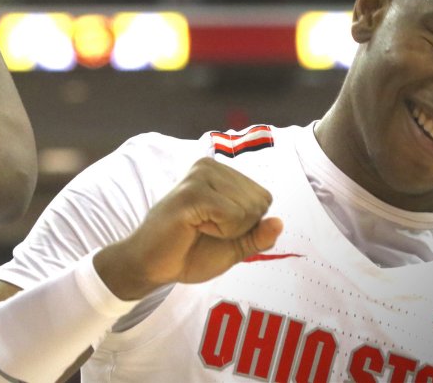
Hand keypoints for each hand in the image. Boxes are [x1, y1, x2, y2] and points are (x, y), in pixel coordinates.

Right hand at [95, 158, 282, 299]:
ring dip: (228, 230)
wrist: (152, 266)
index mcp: (222, 173)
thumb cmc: (190, 252)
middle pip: (259, 202)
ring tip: (198, 228)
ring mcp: (199, 176)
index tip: (217, 228)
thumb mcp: (234, 246)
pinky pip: (231, 215)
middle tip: (205, 230)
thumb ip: (258, 235)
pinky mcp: (191, 192)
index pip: (264, 198)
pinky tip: (195, 229)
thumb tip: (280, 223)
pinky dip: (220, 231)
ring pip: (247, 208)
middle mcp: (211, 166)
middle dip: (240, 227)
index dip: (248, 224)